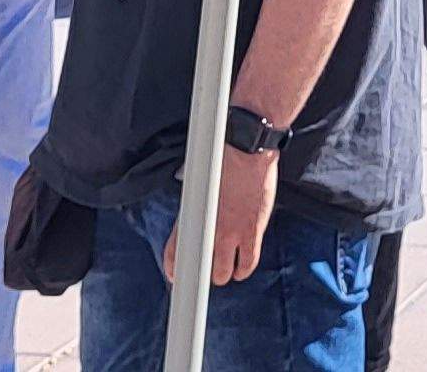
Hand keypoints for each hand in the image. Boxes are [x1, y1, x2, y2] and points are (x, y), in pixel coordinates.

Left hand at [163, 146, 278, 285]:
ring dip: (223, 274)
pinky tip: (241, 270)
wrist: (246, 151)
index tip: (175, 275)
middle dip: (203, 272)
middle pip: (201, 269)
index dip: (173, 267)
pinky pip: (248, 263)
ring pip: (223, 272)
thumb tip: (192, 213)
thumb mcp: (197, 183)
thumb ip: (193, 205)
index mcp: (191, 216)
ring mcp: (231, 233)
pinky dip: (243, 270)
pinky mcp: (252, 232)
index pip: (174, 252)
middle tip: (206, 270)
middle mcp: (208, 229)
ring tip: (224, 271)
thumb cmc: (222, 160)